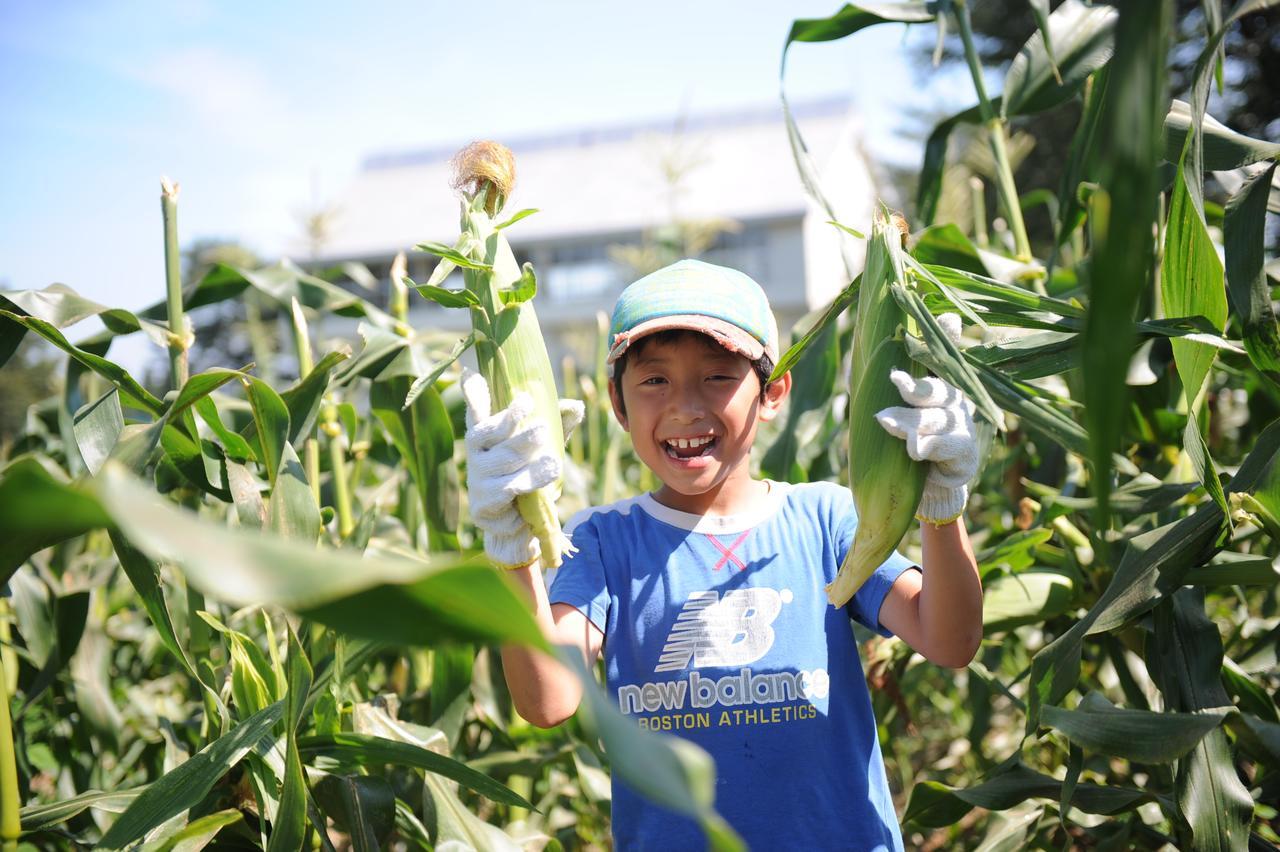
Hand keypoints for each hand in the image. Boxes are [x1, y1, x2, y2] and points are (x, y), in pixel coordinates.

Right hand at [461, 370, 582, 568]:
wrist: (520, 528)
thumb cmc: (528, 477)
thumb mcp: (544, 449)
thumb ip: (557, 426)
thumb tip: (576, 406)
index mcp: (486, 438)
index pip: (475, 413)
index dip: (473, 395)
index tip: (473, 374)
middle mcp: (476, 458)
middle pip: (487, 436)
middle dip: (514, 430)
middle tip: (542, 428)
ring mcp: (476, 483)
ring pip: (500, 467)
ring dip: (527, 463)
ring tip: (554, 462)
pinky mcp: (483, 508)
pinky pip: (505, 494)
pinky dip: (527, 487)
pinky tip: (545, 484)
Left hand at [874, 314, 978, 524]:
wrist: (924, 487)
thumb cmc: (902, 441)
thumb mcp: (885, 411)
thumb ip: (872, 389)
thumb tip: (856, 370)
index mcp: (936, 384)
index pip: (942, 356)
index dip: (947, 336)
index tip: (948, 319)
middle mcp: (954, 400)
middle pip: (939, 387)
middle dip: (917, 385)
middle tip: (895, 379)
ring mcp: (962, 427)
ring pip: (940, 418)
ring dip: (913, 420)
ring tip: (887, 421)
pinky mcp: (964, 455)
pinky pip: (949, 447)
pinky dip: (930, 446)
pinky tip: (914, 449)